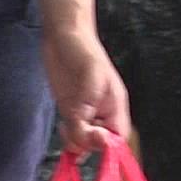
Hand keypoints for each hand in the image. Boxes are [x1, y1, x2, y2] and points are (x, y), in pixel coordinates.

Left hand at [43, 20, 130, 153]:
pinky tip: (62, 127)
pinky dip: (67, 137)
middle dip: (87, 142)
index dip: (108, 146)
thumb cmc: (83, 49)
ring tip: (65, 126)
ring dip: (74, 141)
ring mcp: (85, 113)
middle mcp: (102, 113)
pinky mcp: (70, 110)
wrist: (63, 34)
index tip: (92, 141)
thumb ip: (87, 109)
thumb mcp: (90, 79)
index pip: (118, 137)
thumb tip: (88, 134)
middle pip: (100, 143)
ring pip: (84, 141)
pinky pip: (72, 133)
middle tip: (72, 127)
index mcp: (114, 105)